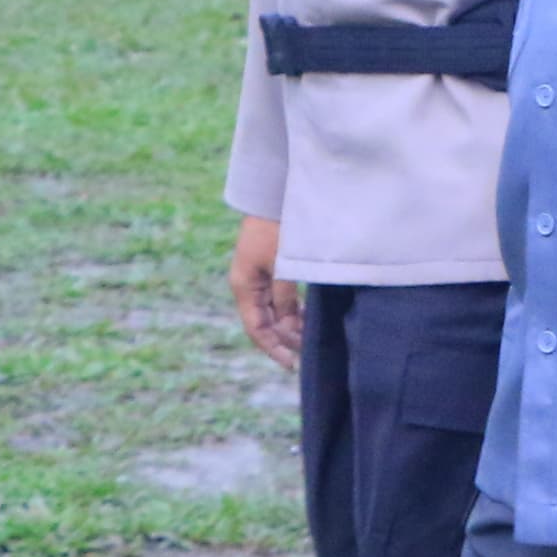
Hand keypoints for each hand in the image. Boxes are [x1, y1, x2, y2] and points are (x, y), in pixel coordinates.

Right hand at [226, 215, 303, 370]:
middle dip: (285, 339)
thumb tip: (289, 326)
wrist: (273, 193)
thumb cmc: (278, 227)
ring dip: (290, 324)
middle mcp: (247, 284)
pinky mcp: (269, 267)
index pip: (256, 329)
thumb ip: (285, 297)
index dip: (273, 348)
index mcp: (243, 286)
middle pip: (264, 322)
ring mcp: (257, 276)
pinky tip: (309, 316)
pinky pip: (278, 297)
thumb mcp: (283, 264)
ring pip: (273, 311)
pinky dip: (292, 309)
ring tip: (312, 336)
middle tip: (308, 352)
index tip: (292, 364)